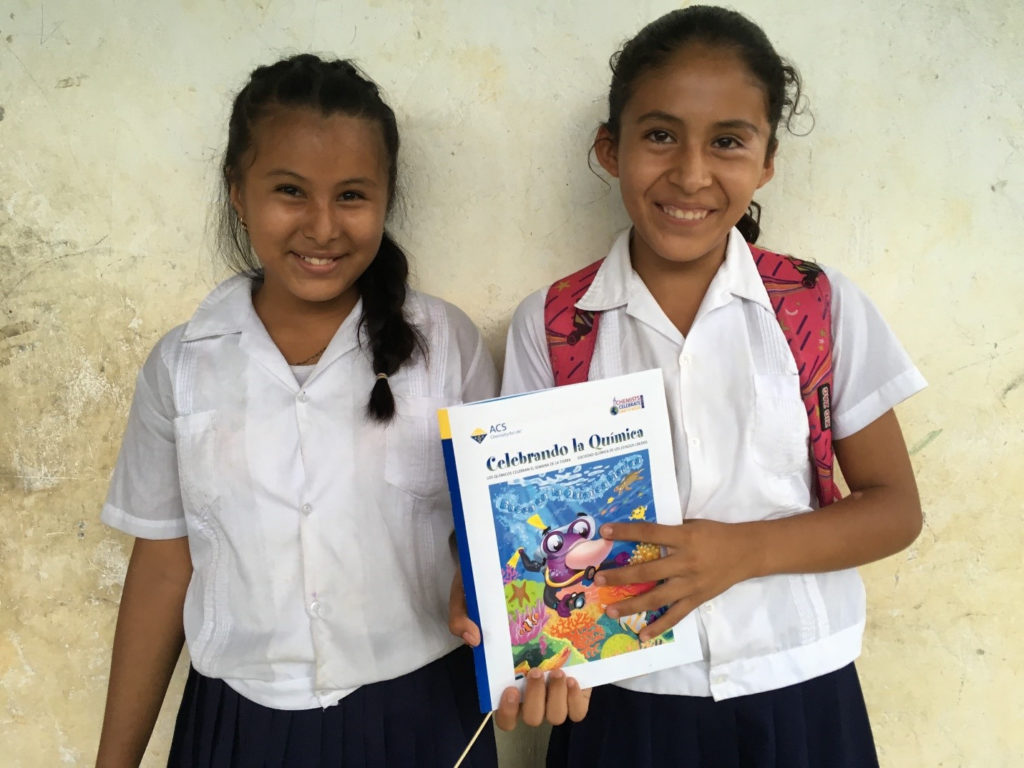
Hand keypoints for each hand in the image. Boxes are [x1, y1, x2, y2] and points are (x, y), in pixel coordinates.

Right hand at [448, 568, 591, 728]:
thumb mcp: (465, 598)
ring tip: (558, 672)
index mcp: (503, 679)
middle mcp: (530, 689)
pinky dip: (577, 699)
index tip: (510, 688)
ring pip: (559, 715)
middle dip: (537, 699)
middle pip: (535, 718)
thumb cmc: (486, 593)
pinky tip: (574, 676)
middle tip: (535, 671)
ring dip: (558, 698)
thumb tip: (472, 638)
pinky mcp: (578, 675)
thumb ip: (460, 616)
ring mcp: (555, 684)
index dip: (508, 712)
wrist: (513, 571)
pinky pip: (580, 705)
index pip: (505, 716)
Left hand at [594, 519, 757, 640]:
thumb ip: (668, 531)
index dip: (626, 532)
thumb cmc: (715, 534)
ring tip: (611, 611)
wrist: (747, 552)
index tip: (604, 532)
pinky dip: (659, 627)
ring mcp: (690, 584)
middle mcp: (685, 562)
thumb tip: (639, 534)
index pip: (649, 533)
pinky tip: (642, 635)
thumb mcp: (691, 524)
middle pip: (647, 571)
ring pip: (657, 598)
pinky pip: (675, 616)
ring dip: (632, 605)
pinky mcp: (697, 599)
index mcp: (683, 537)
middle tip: (598, 581)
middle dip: (620, 577)